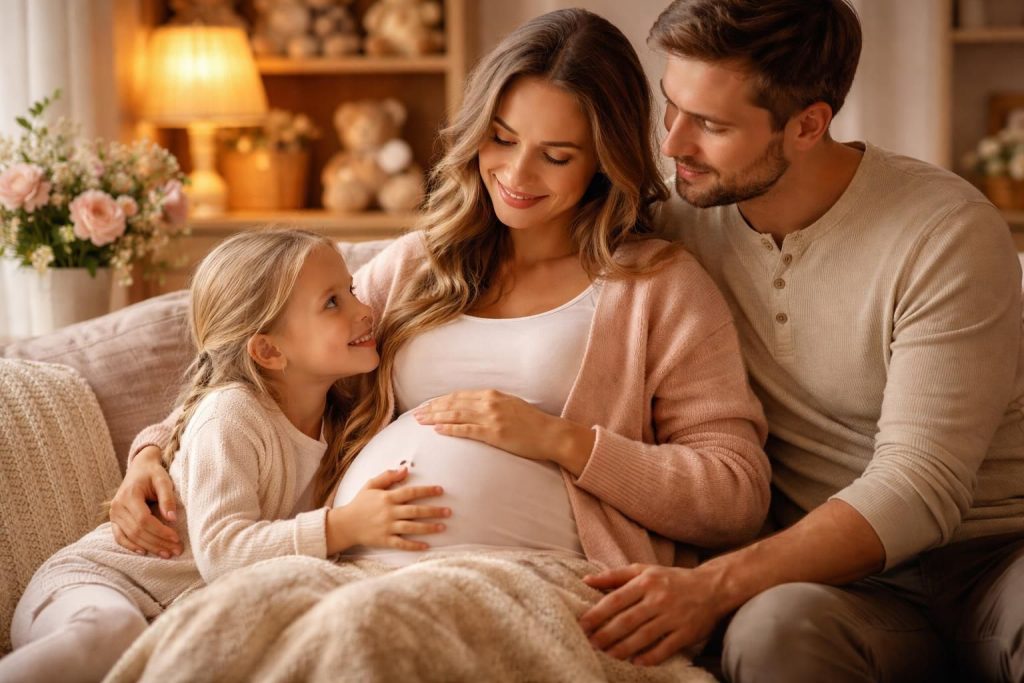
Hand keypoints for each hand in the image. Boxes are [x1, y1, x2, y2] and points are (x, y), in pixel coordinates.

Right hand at [109, 445, 182, 557]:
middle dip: (158, 542)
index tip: (176, 538)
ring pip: (130, 536)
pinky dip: (131, 546)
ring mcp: (113, 514)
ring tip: (167, 553)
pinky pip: (120, 537)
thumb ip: (167, 498)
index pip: (144, 520)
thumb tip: (172, 519)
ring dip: (149, 547)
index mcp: (129, 496)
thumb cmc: (153, 473)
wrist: (140, 468)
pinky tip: (144, 552)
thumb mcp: (163, 480)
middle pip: (137, 531)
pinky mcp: (114, 519)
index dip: (160, 531)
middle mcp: (117, 506)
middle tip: (177, 550)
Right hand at [328, 467, 450, 553]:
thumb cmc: (360, 503)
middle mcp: (389, 512)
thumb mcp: (371, 485)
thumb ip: (388, 476)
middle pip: (415, 511)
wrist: (345, 524)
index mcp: (387, 497)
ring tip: (443, 527)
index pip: (411, 492)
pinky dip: (414, 545)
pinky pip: (402, 543)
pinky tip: (427, 546)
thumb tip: (405, 469)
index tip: (441, 490)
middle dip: (433, 511)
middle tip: (448, 511)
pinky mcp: (384, 540)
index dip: (426, 491)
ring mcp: (387, 527)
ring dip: (428, 528)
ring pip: (412, 527)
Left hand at [413, 389, 594, 473]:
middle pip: (453, 403)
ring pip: (456, 414)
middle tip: (416, 414)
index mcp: (492, 394)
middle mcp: (489, 402)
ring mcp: (491, 418)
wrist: (550, 434)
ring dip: (436, 417)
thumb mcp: (510, 405)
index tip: (426, 405)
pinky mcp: (494, 434)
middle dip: (433, 408)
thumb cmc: (531, 422)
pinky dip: (451, 429)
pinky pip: (467, 430)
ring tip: (421, 421)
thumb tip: (472, 406)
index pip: (459, 395)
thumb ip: (491, 403)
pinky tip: (438, 430)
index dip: (440, 400)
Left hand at [579, 564, 728, 665]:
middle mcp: (658, 598)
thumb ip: (614, 576)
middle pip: (627, 621)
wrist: (712, 587)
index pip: (616, 599)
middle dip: (606, 635)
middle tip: (591, 644)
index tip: (582, 625)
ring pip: (643, 636)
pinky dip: (649, 657)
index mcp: (646, 582)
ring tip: (608, 654)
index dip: (597, 614)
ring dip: (623, 648)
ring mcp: (673, 617)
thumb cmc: (671, 579)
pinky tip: (635, 661)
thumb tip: (586, 579)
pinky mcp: (686, 633)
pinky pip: (665, 648)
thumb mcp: (644, 570)